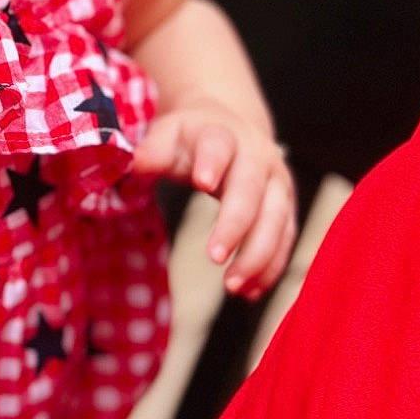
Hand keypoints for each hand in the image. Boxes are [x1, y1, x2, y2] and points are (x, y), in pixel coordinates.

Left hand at [132, 104, 296, 296]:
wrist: (232, 127)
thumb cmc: (192, 138)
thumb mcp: (168, 135)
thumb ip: (153, 150)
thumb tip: (134, 164)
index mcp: (222, 134)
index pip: (218, 144)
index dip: (212, 162)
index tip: (202, 182)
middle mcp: (256, 156)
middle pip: (251, 189)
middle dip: (236, 224)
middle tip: (214, 257)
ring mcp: (276, 182)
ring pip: (276, 218)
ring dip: (258, 254)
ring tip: (233, 286)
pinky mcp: (285, 206)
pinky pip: (285, 238)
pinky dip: (271, 266)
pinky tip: (251, 291)